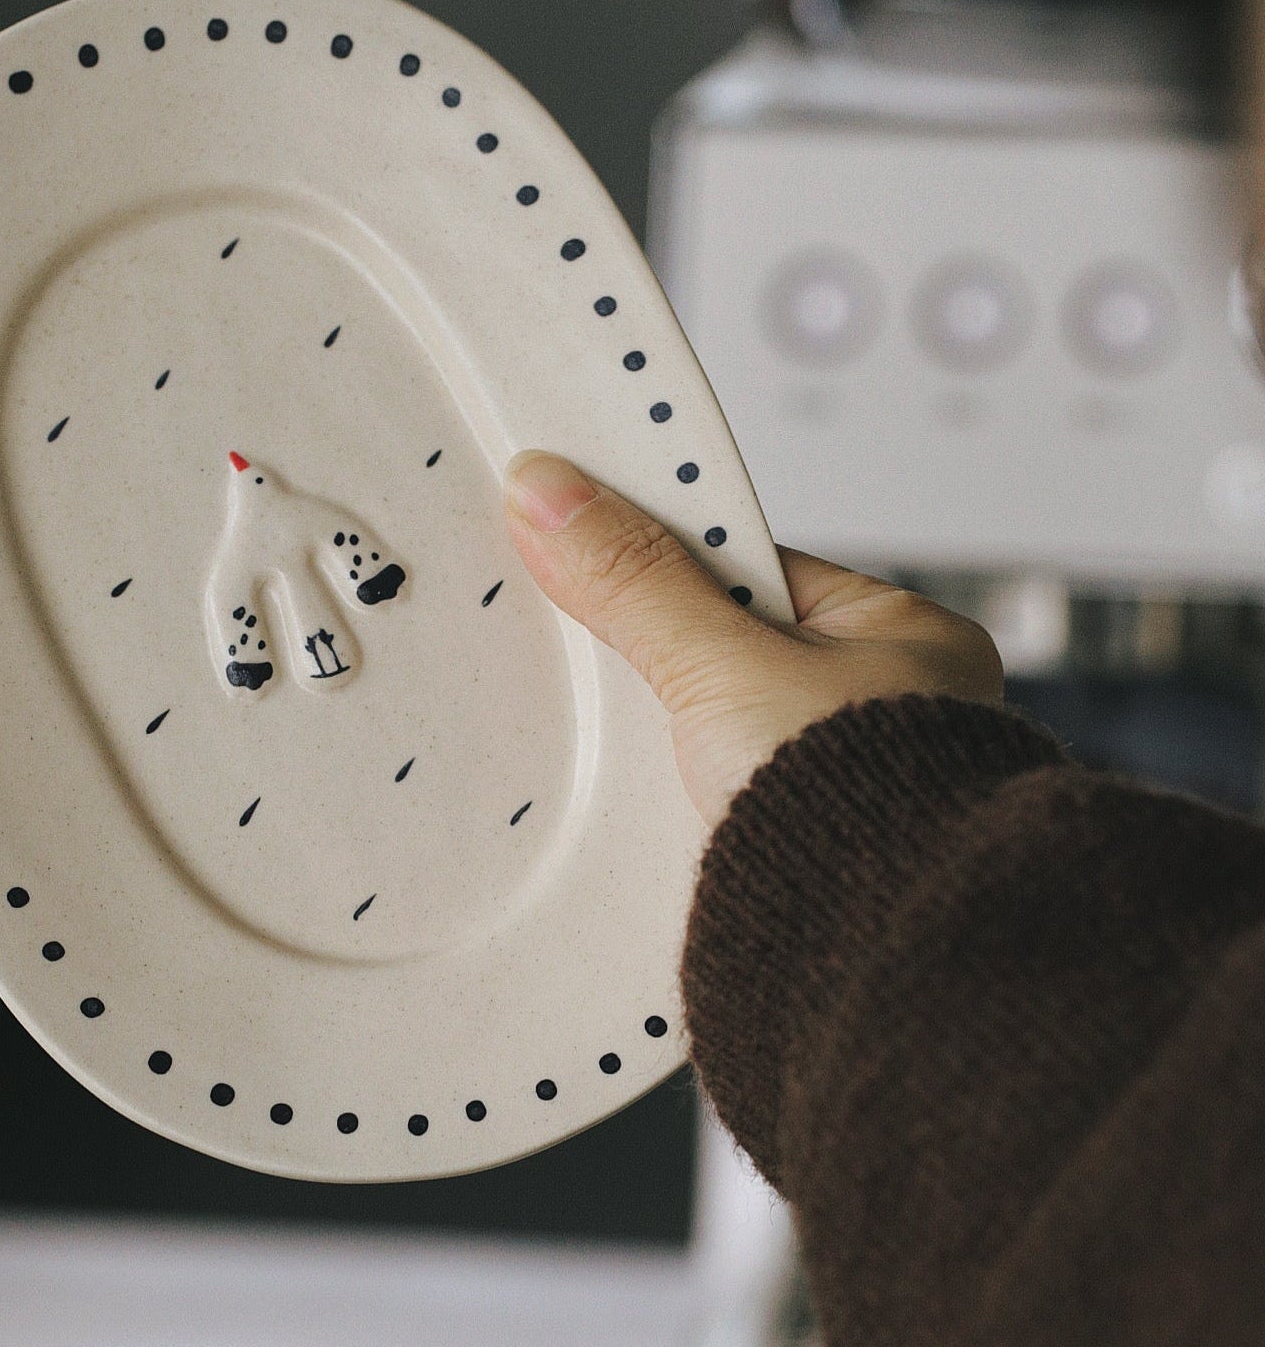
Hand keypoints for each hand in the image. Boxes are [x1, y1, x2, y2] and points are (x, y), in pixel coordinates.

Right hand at [503, 451, 1003, 825]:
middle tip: (596, 646)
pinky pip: (722, 799)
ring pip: (725, 731)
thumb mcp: (727, 668)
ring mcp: (853, 790)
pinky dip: (678, 799)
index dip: (675, 557)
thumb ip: (638, 582)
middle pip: (736, 651)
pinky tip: (644, 805)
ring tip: (620, 743)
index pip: (762, 568)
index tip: (596, 542)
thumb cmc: (864, 816)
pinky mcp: (807, 856)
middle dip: (665, 658)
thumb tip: (554, 494)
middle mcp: (894, 712)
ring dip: (669, 739)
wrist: (881, 968)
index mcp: (908, 641)